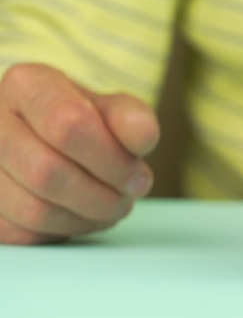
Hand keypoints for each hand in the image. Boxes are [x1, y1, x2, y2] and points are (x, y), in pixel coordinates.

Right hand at [0, 63, 159, 244]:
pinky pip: (24, 232)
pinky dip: (65, 232)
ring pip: (33, 209)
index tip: (137, 174)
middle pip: (47, 172)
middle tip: (129, 195)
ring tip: (113, 206)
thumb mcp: (112, 109)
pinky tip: (84, 215)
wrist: (51, 138)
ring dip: (86, 217)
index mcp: (26, 85)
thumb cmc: (83, 120)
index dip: (111, 158)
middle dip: (102, 194)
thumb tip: (143, 133)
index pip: (68, 123)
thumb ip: (131, 118)